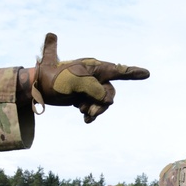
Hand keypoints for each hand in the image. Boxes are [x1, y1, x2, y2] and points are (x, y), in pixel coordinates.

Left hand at [31, 33, 149, 122]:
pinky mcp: (83, 97)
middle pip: (110, 93)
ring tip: (83, 113)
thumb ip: (95, 89)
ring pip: (103, 102)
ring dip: (95, 109)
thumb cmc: (56, 79)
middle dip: (101, 103)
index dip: (133, 72)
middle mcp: (94, 76)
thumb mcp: (76, 82)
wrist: (38, 88)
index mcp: (94, 67)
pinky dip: (91, 113)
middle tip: (86, 110)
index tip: (147, 73)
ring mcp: (89, 87)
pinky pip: (95, 107)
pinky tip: (85, 119)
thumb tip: (106, 98)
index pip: (118, 70)